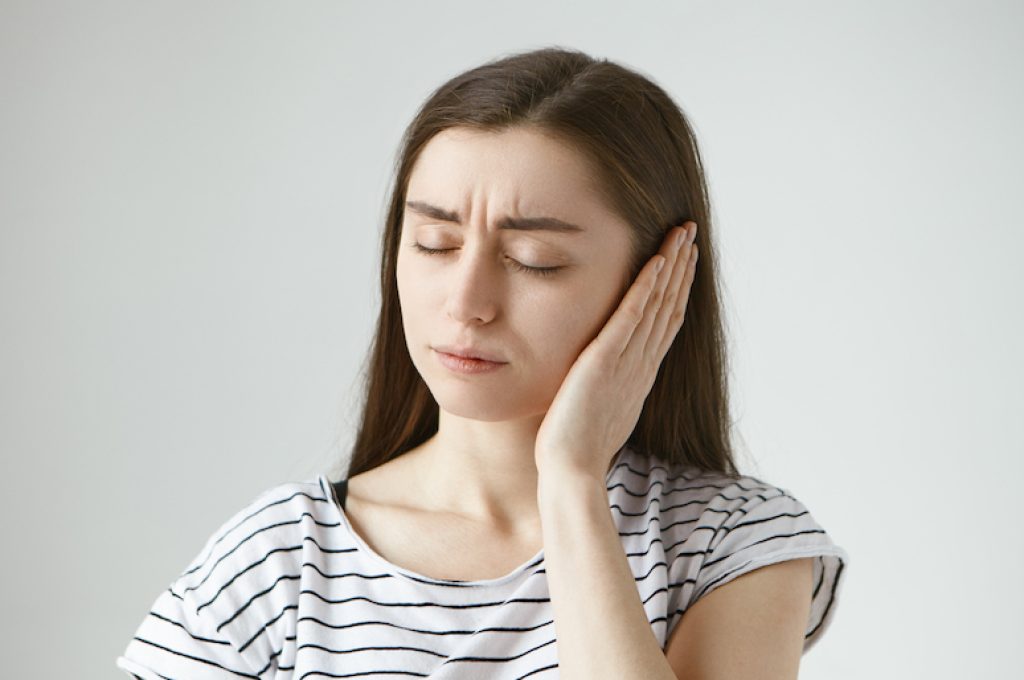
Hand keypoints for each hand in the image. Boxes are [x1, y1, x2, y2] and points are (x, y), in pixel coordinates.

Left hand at [534, 221, 698, 482]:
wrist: (572, 469)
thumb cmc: (577, 447)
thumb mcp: (600, 408)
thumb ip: (608, 386)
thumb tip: (605, 378)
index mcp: (640, 373)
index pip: (666, 321)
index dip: (677, 288)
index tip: (684, 260)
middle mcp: (641, 363)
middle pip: (670, 305)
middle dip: (681, 268)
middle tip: (690, 234)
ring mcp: (627, 361)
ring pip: (658, 304)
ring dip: (670, 267)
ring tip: (680, 234)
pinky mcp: (606, 360)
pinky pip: (632, 316)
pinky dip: (646, 287)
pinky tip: (655, 261)